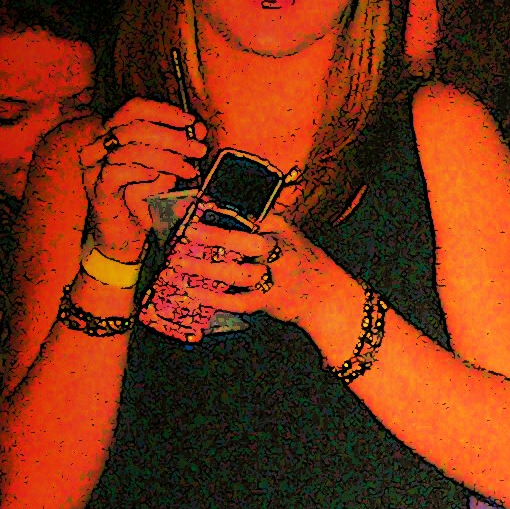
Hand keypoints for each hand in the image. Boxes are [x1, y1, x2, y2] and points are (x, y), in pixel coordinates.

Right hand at [80, 100, 206, 265]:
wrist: (126, 238)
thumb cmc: (145, 201)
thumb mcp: (166, 169)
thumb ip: (177, 149)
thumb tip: (198, 130)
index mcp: (113, 135)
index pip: (134, 108)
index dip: (163, 111)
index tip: (191, 123)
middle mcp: (99, 146)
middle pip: (133, 126)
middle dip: (172, 136)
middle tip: (197, 150)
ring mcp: (95, 167)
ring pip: (128, 147)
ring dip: (166, 157)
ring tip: (189, 170)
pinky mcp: (97, 188)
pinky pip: (118, 171)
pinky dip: (144, 173)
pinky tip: (161, 181)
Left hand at [167, 206, 333, 328]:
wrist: (327, 296)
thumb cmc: (300, 262)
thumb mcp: (288, 234)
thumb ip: (261, 223)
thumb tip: (215, 210)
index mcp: (282, 231)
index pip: (249, 215)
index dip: (220, 210)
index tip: (195, 206)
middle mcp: (280, 253)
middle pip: (247, 242)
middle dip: (216, 236)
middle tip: (188, 231)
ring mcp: (276, 279)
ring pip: (239, 274)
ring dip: (208, 269)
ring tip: (182, 263)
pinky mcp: (270, 302)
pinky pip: (240, 302)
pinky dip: (216, 299)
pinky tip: (196, 293)